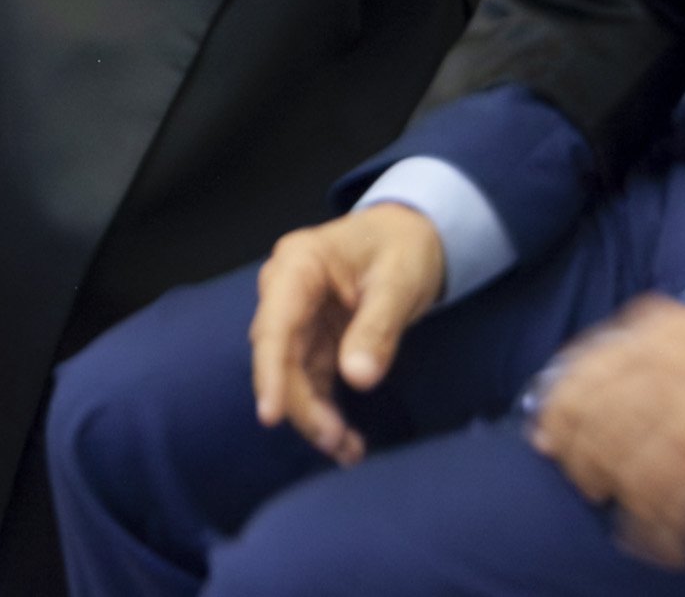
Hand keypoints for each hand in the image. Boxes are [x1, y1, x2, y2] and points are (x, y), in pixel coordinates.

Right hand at [247, 206, 445, 464]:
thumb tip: (359, 379)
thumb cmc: (405, 246)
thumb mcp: (400, 281)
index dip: (270, 372)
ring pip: (292, 375)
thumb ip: (378, 327)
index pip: (275, 324)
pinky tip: (347, 442)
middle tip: (335, 441)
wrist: (414, 234)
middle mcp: (286, 292)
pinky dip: (325, 411)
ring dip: (314, 415)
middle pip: (280, 356)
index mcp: (298, 264)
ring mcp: (298, 318)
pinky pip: (311, 380)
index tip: (271, 416)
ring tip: (348, 451)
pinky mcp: (313, 340)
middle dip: (302, 404)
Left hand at [526, 299, 684, 567]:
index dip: (556, 413)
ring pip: (617, 467)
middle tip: (594, 490)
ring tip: (637, 524)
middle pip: (587, 424)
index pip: (577, 373)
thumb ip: (650, 361)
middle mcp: (658, 364)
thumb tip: (598, 404)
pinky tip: (669, 546)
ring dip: (622, 504)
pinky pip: (660, 506)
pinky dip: (659, 534)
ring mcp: (679, 410)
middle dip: (582, 464)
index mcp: (655, 330)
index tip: (548, 442)